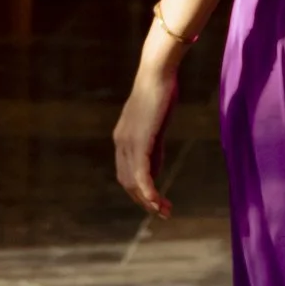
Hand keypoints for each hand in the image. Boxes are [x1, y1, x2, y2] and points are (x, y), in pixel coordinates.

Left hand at [113, 40, 181, 215]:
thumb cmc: (160, 93)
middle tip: (162, 212)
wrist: (158, 73)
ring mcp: (127, 143)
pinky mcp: (139, 142)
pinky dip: (148, 191)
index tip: (156, 202)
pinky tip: (157, 202)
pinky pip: (140, 174)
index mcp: (122, 139)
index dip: (140, 190)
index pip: (126, 173)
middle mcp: (120, 143)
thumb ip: (153, 148)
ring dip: (147, 200)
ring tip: (164, 211)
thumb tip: (154, 171)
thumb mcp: (156, 126)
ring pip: (132, 182)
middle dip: (144, 200)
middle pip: (127, 182)